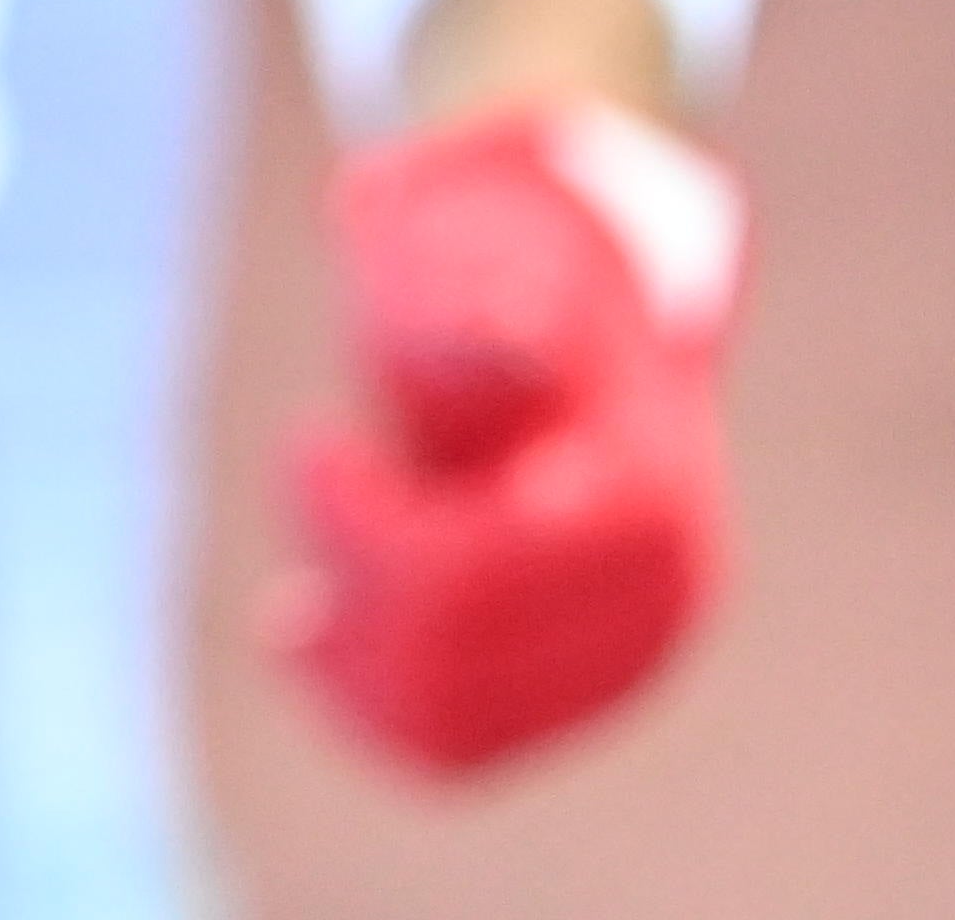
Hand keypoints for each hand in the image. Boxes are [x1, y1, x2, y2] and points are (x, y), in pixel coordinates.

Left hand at [270, 96, 740, 778]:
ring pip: (447, 717)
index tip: (317, 446)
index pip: (472, 572)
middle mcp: (659, 590)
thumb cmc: (522, 217)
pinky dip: (366, 707)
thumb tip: (504, 337)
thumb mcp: (498, 211)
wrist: (594, 254)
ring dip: (347, 655)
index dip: (365, 530)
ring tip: (295, 592)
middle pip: (450, 652)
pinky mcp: (578, 673)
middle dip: (349, 569)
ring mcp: (625, 643)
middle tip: (315, 471)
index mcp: (645, 487)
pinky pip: (458, 743)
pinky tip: (306, 638)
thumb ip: (484, 282)